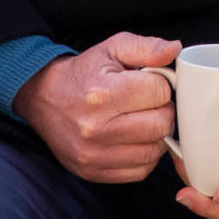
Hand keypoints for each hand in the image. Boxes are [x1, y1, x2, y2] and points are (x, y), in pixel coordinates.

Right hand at [15, 31, 179, 182]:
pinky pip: (139, 172)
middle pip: (161, 125)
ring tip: (141, 120)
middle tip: (149, 103)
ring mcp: (93, 154)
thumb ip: (147, 47)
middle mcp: (96, 127)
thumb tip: (174, 50)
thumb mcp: (113, 48)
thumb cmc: (84, 73)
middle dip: (163, 111)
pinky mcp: (93, 171)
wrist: (44, 97)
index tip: (150, 84)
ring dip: (156, 136)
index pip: (160, 92)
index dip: (162, 86)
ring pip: (154, 152)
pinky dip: (144, 156)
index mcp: (103, 93)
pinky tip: (133, 139)